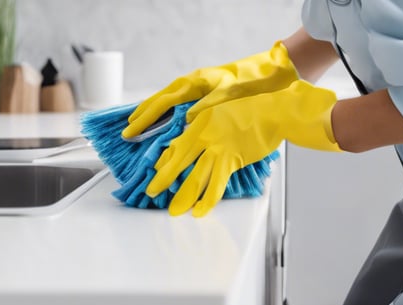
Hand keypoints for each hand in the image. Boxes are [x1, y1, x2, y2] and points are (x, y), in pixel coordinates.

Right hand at [122, 42, 298, 138]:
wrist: (275, 72)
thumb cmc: (254, 80)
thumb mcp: (231, 93)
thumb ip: (208, 106)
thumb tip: (185, 120)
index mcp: (195, 82)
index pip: (163, 101)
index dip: (145, 116)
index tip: (131, 129)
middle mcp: (194, 85)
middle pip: (161, 101)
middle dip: (143, 117)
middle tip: (127, 133)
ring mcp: (200, 90)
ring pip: (169, 104)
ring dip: (154, 118)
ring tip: (139, 130)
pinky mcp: (208, 97)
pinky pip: (181, 108)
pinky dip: (169, 118)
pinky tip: (167, 129)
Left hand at [146, 80, 340, 216]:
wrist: (273, 112)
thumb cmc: (252, 110)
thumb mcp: (221, 111)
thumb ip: (205, 124)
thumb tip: (193, 135)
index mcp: (200, 122)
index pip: (178, 145)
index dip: (165, 161)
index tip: (156, 172)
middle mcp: (206, 135)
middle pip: (180, 161)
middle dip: (165, 179)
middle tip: (152, 192)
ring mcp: (219, 148)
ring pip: (196, 176)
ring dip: (184, 195)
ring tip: (175, 210)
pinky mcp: (233, 160)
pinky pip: (217, 183)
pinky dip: (207, 199)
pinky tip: (199, 210)